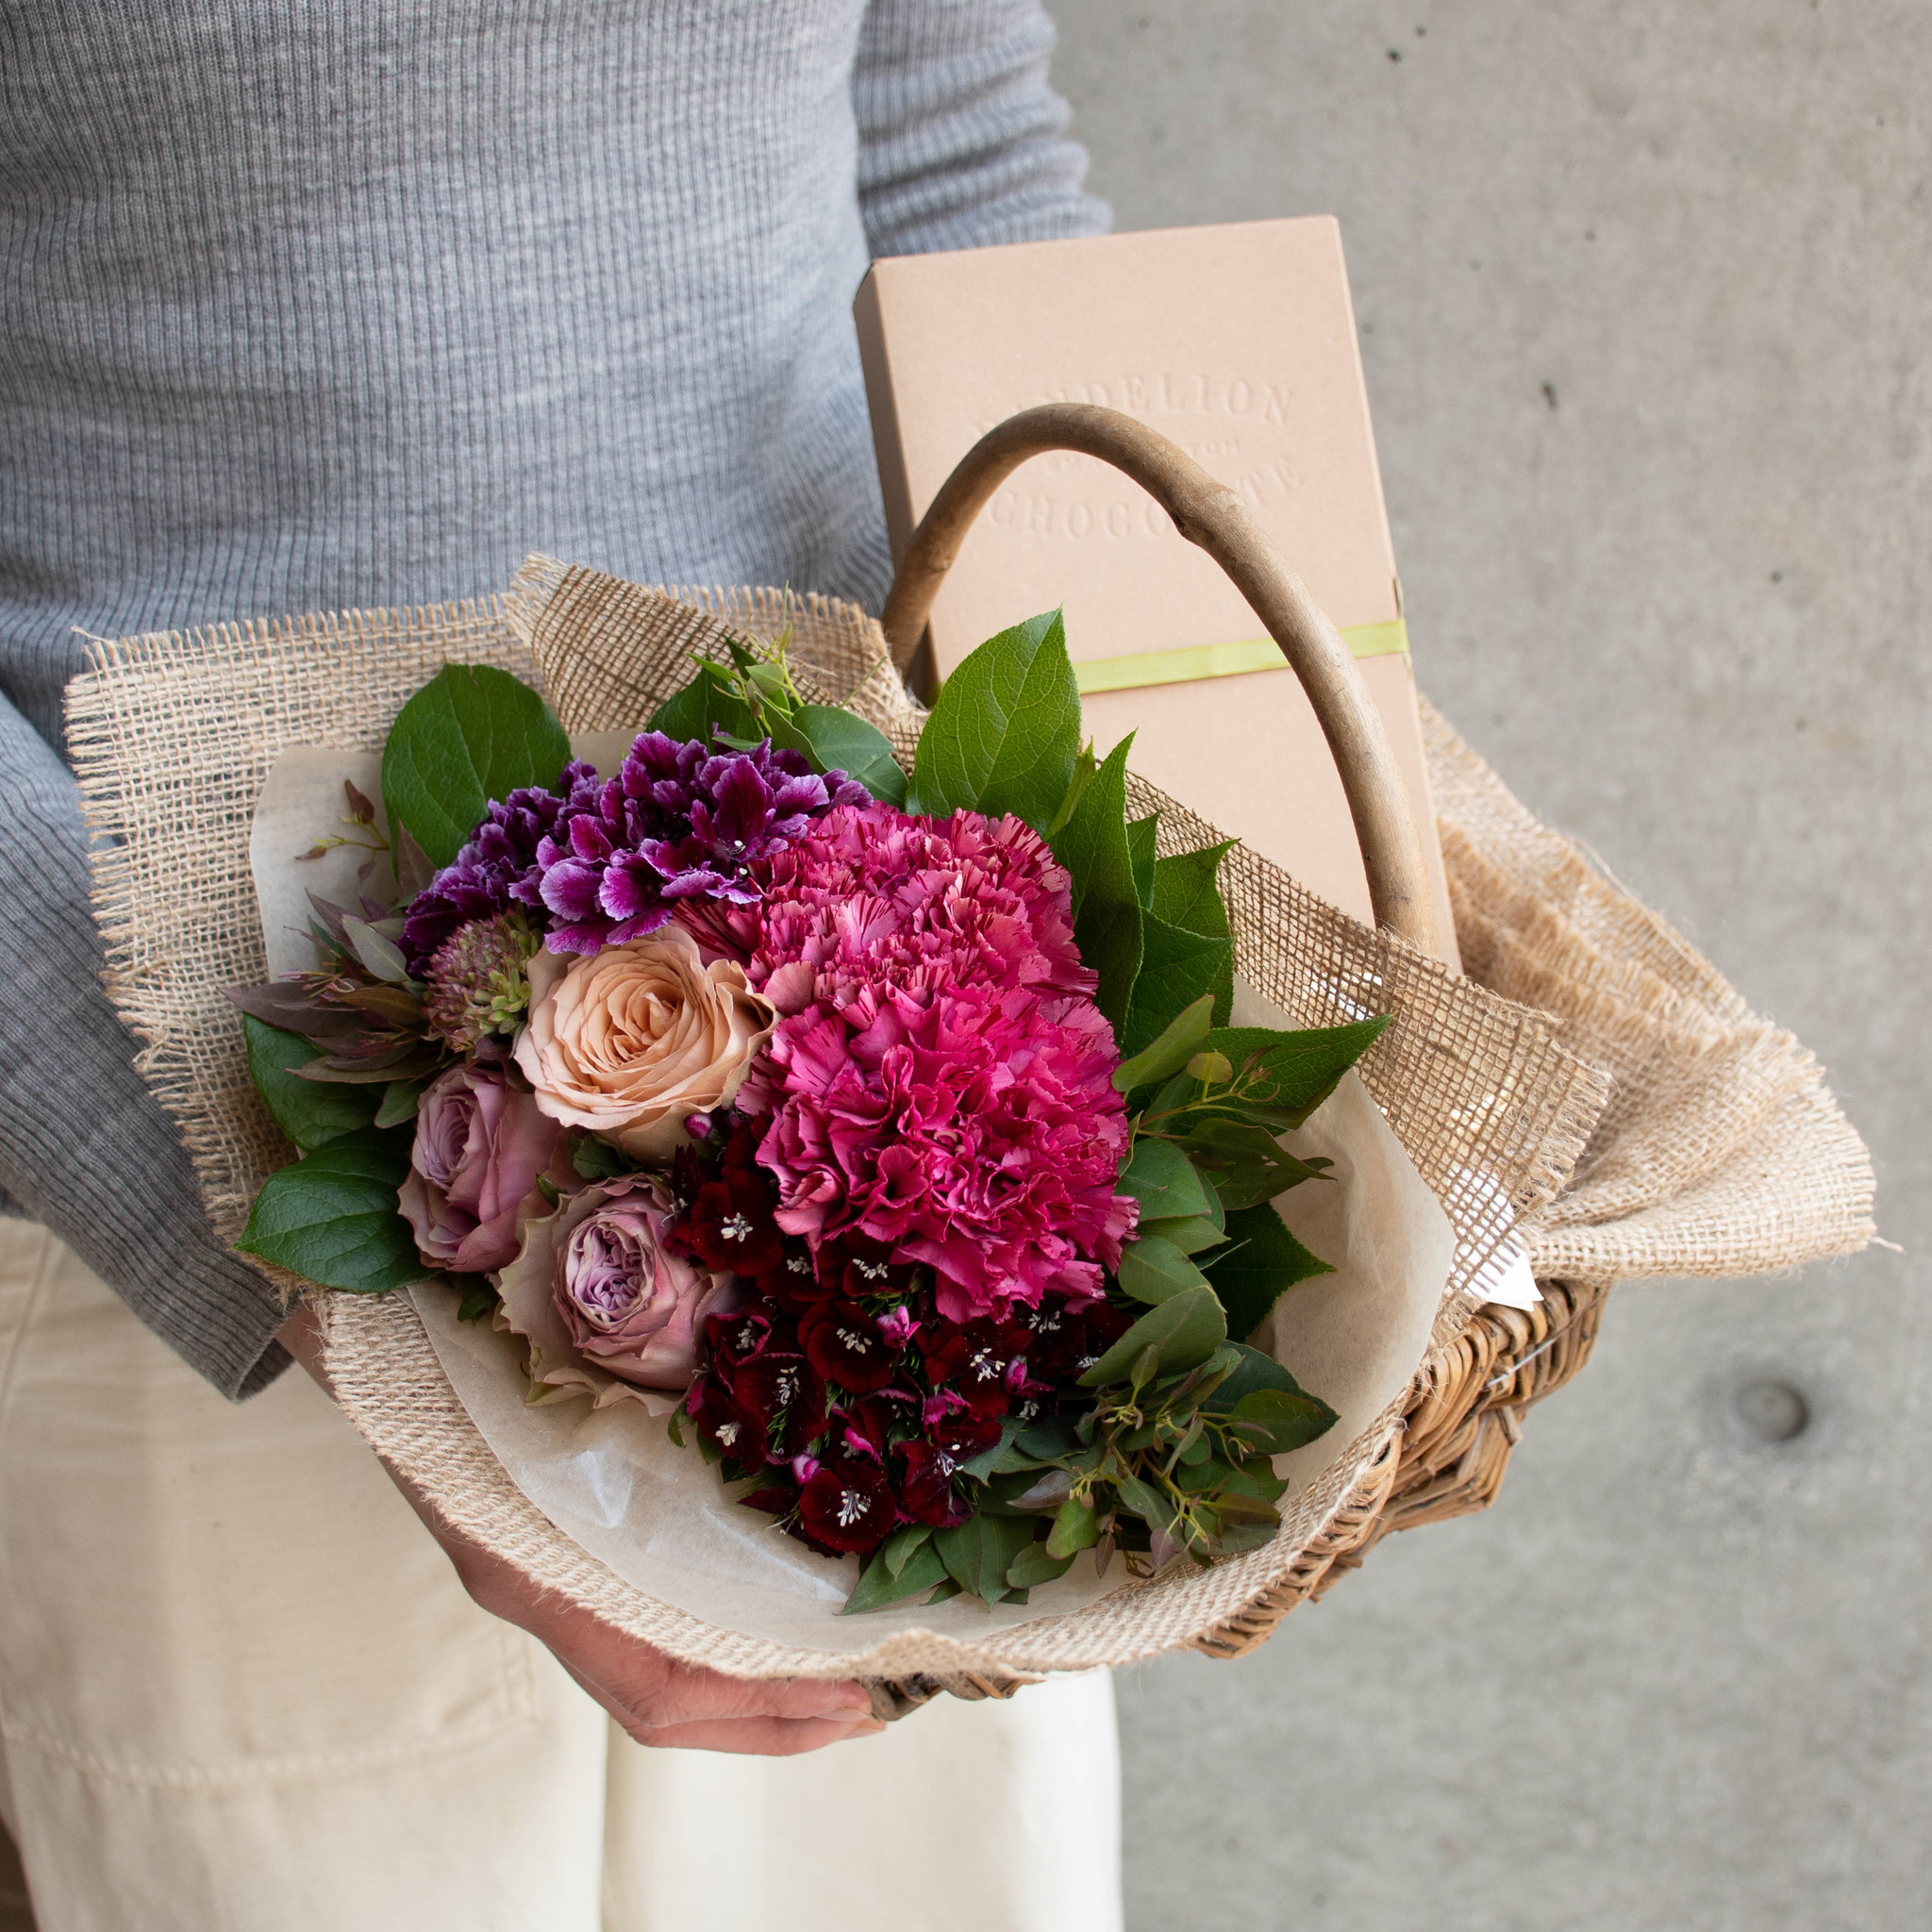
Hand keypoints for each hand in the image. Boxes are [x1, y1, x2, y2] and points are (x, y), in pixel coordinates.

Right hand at [277, 1303, 885, 1755]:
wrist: (343, 1324)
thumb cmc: (414, 1337)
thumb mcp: (488, 1360)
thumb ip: (554, 1381)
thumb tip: (667, 1374)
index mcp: (526, 1561)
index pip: (657, 1680)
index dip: (759, 1702)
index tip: (854, 1693)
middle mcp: (538, 1585)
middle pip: (667, 1702)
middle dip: (776, 1718)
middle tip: (880, 1698)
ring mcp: (545, 1575)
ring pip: (660, 1672)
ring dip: (756, 1687)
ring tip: (848, 1669)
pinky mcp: (559, 1545)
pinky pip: (648, 1623)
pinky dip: (720, 1636)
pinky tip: (773, 1604)